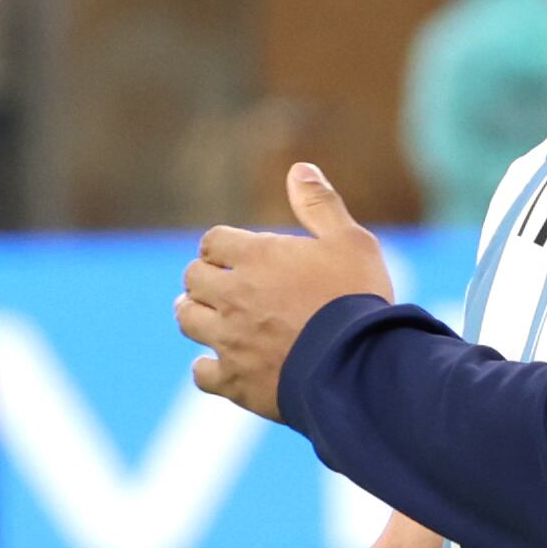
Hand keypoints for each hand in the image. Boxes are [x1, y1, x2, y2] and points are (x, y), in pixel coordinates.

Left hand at [177, 166, 393, 422]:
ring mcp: (230, 339)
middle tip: (218, 285)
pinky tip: (221, 366)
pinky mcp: (236, 380)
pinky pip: (202, 374)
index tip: (233, 255)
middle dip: (203, 278)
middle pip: (193, 278)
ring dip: (195, 315)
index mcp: (257, 256)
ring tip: (207, 317)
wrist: (358, 365)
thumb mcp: (351, 241)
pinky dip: (208, 368)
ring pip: (188, 320)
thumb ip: (320, 205)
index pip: (213, 241)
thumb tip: (299, 167)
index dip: (222, 247)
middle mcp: (233, 295)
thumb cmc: (358, 299)